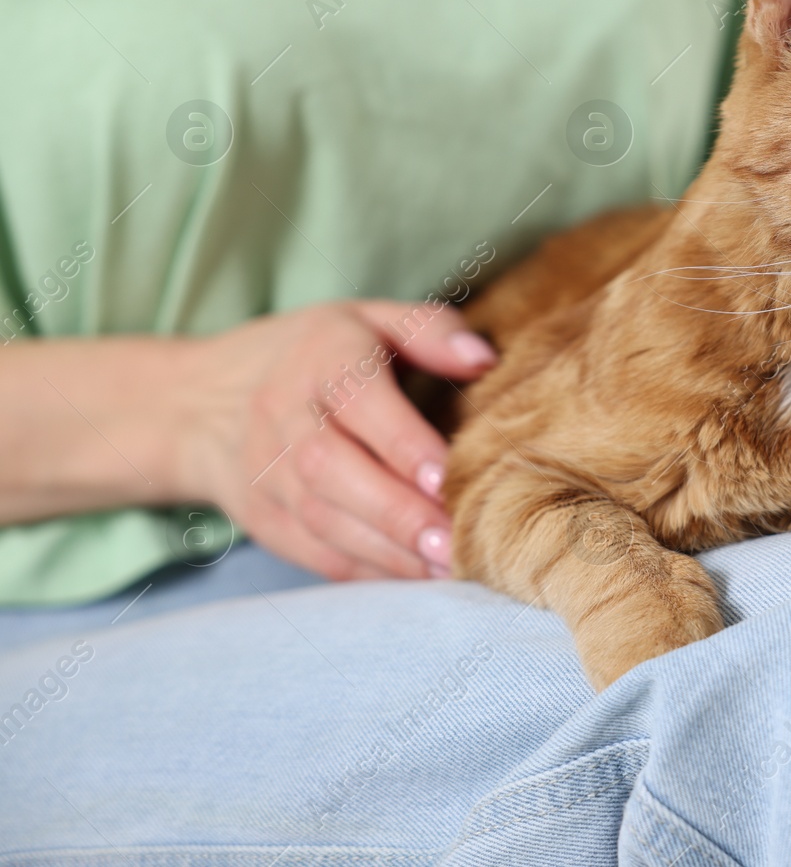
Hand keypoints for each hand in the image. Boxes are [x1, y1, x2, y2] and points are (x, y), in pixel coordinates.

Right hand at [184, 300, 497, 579]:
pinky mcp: (262, 517)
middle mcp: (284, 414)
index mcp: (320, 357)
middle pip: (331, 468)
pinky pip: (310, 551)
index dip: (401, 441)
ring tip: (445, 567)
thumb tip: (484, 358)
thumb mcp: (371, 318)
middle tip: (453, 540)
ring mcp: (265, 471)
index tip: (447, 477)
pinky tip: (412, 577)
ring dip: (385, 550)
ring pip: (320, 518)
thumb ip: (431, 332)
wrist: (200, 400)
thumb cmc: (316, 353)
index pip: (357, 398)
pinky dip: (363, 571)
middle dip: (396, 510)